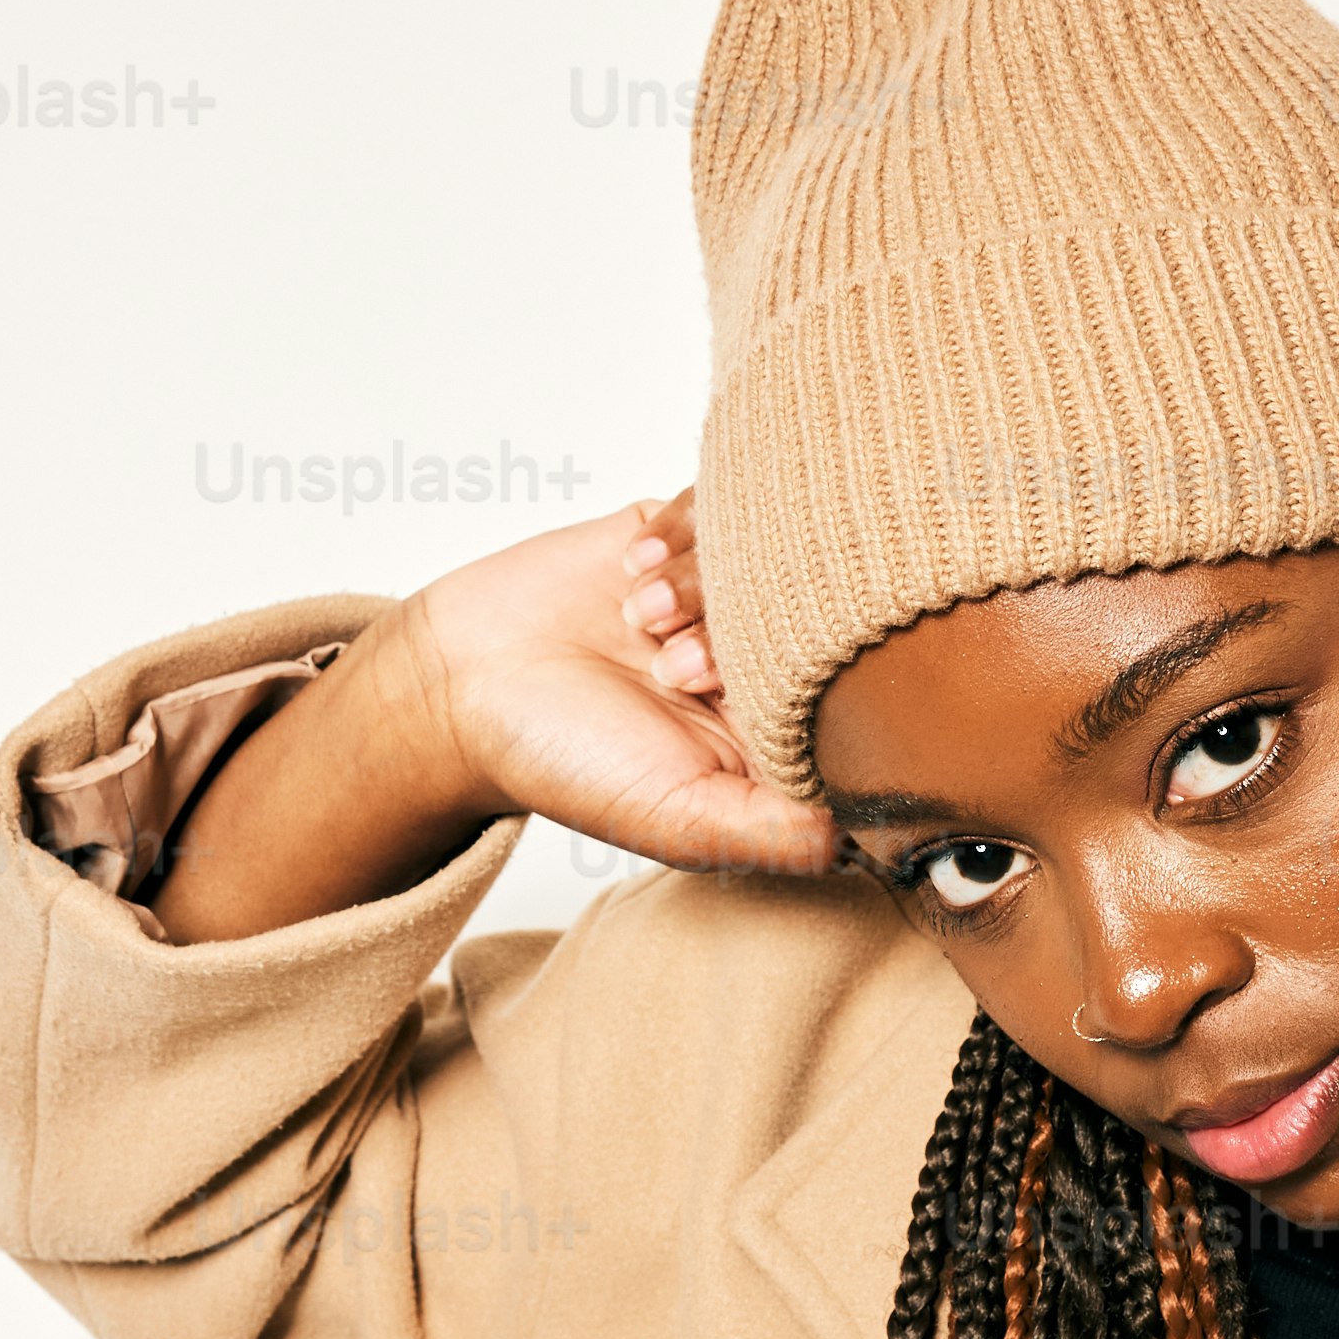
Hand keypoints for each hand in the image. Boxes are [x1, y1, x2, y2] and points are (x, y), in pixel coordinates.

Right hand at [150, 493, 829, 941]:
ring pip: (779, 550)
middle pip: (827, 611)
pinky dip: (683, 532)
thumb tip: (876, 838)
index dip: (812, 690)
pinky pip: (733, 499)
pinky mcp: (690, 532)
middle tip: (672, 668)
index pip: (861, 697)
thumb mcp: (680, 821)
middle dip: (749, 635)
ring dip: (705, 584)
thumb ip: (780, 833)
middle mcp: (768, 659)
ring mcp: (732, 591)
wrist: (463, 680)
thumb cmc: (565, 761)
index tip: (733, 702)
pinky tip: (629, 571)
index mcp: (782, 728)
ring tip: (638, 624)